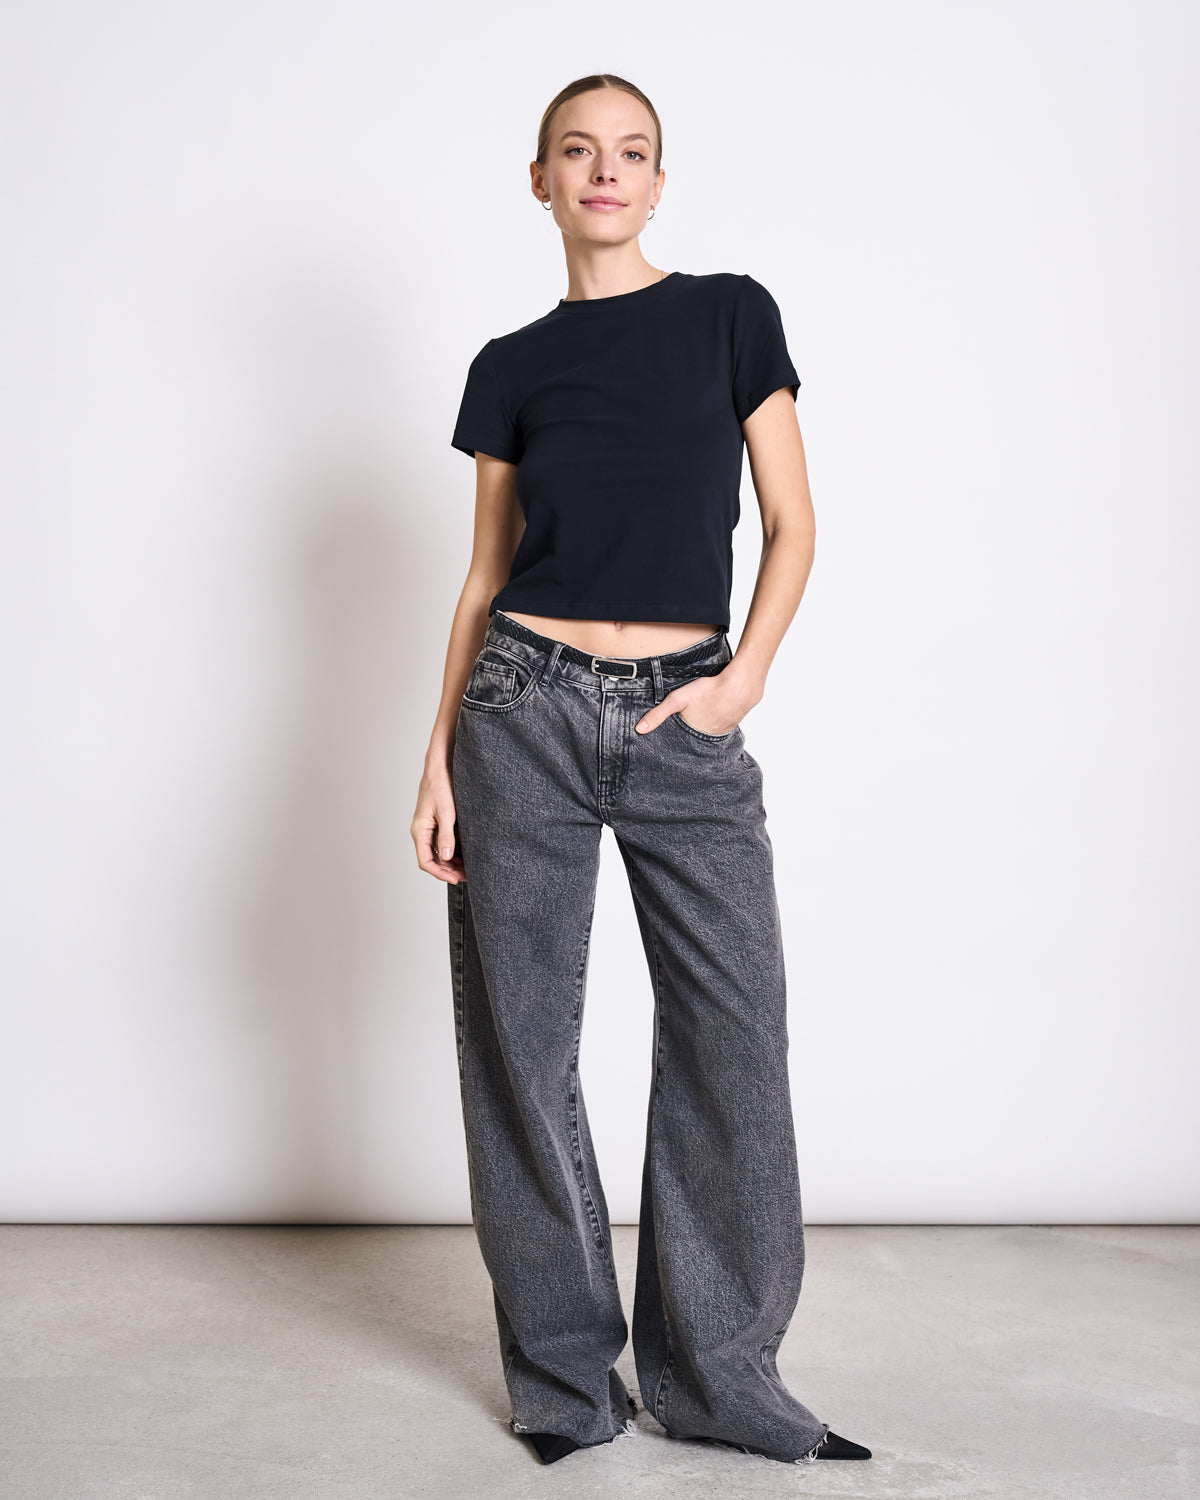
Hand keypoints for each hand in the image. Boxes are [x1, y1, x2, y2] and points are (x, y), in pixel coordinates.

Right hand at [412, 761, 466, 883]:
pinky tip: (463, 854)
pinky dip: (451, 852)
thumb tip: (448, 858)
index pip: (426, 861)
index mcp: (420, 831)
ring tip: (467, 868)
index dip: (440, 873)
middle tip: (466, 876)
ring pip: (437, 853)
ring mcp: (427, 828)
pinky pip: (440, 843)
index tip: (456, 879)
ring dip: (450, 863)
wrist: (439, 767)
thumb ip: (446, 836)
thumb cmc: (440, 786)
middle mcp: (421, 832)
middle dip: (447, 871)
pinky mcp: (434, 823)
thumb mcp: (447, 812)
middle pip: (431, 860)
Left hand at [633, 668, 759, 737]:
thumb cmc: (708, 691)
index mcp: (694, 737)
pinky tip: (713, 713)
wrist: (741, 685)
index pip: (681, 747)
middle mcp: (709, 739)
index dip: (674, 746)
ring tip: (697, 722)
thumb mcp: (677, 700)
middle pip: (695, 741)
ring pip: (708, 734)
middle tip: (683, 733)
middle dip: (688, 739)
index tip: (667, 749)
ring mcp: (723, 732)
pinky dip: (715, 722)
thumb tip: (639, 730)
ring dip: (703, 730)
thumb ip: (658, 714)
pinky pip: (720, 726)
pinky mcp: (732, 723)